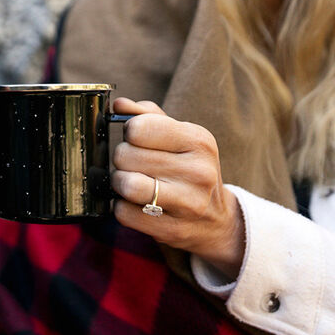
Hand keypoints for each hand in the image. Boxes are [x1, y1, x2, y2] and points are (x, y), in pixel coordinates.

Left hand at [111, 98, 245, 277]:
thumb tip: (119, 104)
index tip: (139, 140)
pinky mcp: (172, 230)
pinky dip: (122, 208)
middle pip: (125, 155)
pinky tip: (137, 205)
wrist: (216, 221)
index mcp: (199, 140)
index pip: (138, 128)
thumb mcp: (180, 137)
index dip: (130, 133)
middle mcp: (198, 171)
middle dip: (123, 159)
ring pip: (125, 184)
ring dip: (119, 183)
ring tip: (131, 183)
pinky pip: (123, 212)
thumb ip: (148, 116)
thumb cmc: (189, 170)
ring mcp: (187, 203)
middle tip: (136, 165)